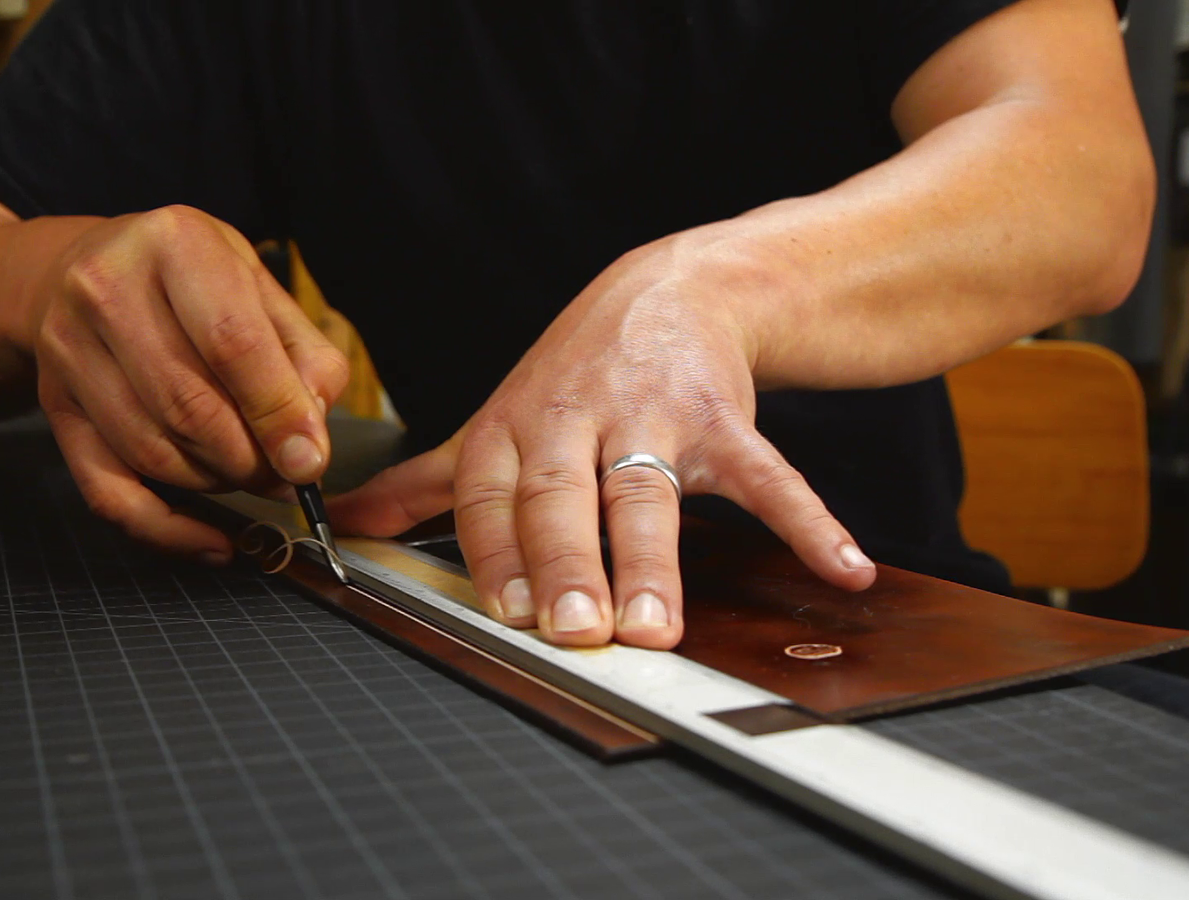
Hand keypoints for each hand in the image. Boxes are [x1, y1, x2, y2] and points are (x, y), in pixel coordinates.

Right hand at [32, 205, 348, 562]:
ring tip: (250, 474)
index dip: (277, 413)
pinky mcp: (52, 404)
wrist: (78, 269)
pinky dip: (168, 531)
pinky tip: (214, 541)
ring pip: (155, 453)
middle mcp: (106, 288)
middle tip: (284, 474)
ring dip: (217, 483)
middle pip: (190, 406)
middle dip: (250, 458)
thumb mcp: (258, 286)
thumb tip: (308, 443)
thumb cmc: (190, 282)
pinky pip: (109, 492)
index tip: (309, 462)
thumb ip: (303, 357)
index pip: (232, 343)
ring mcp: (67, 349)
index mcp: (175, 243)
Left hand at [331, 229, 874, 648]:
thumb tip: (347, 522)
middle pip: (564, 494)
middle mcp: (576, 417)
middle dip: (568, 561)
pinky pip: (767, 473)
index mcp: (514, 427)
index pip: (494, 497)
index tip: (511, 613)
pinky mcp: (725, 419)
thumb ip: (429, 480)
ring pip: (650, 491)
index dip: (499, 553)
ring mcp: (654, 416)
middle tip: (576, 630)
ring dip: (654, 558)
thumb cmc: (574, 372)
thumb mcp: (497, 418)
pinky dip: (807, 519)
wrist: (673, 288)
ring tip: (659, 626)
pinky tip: (841, 566)